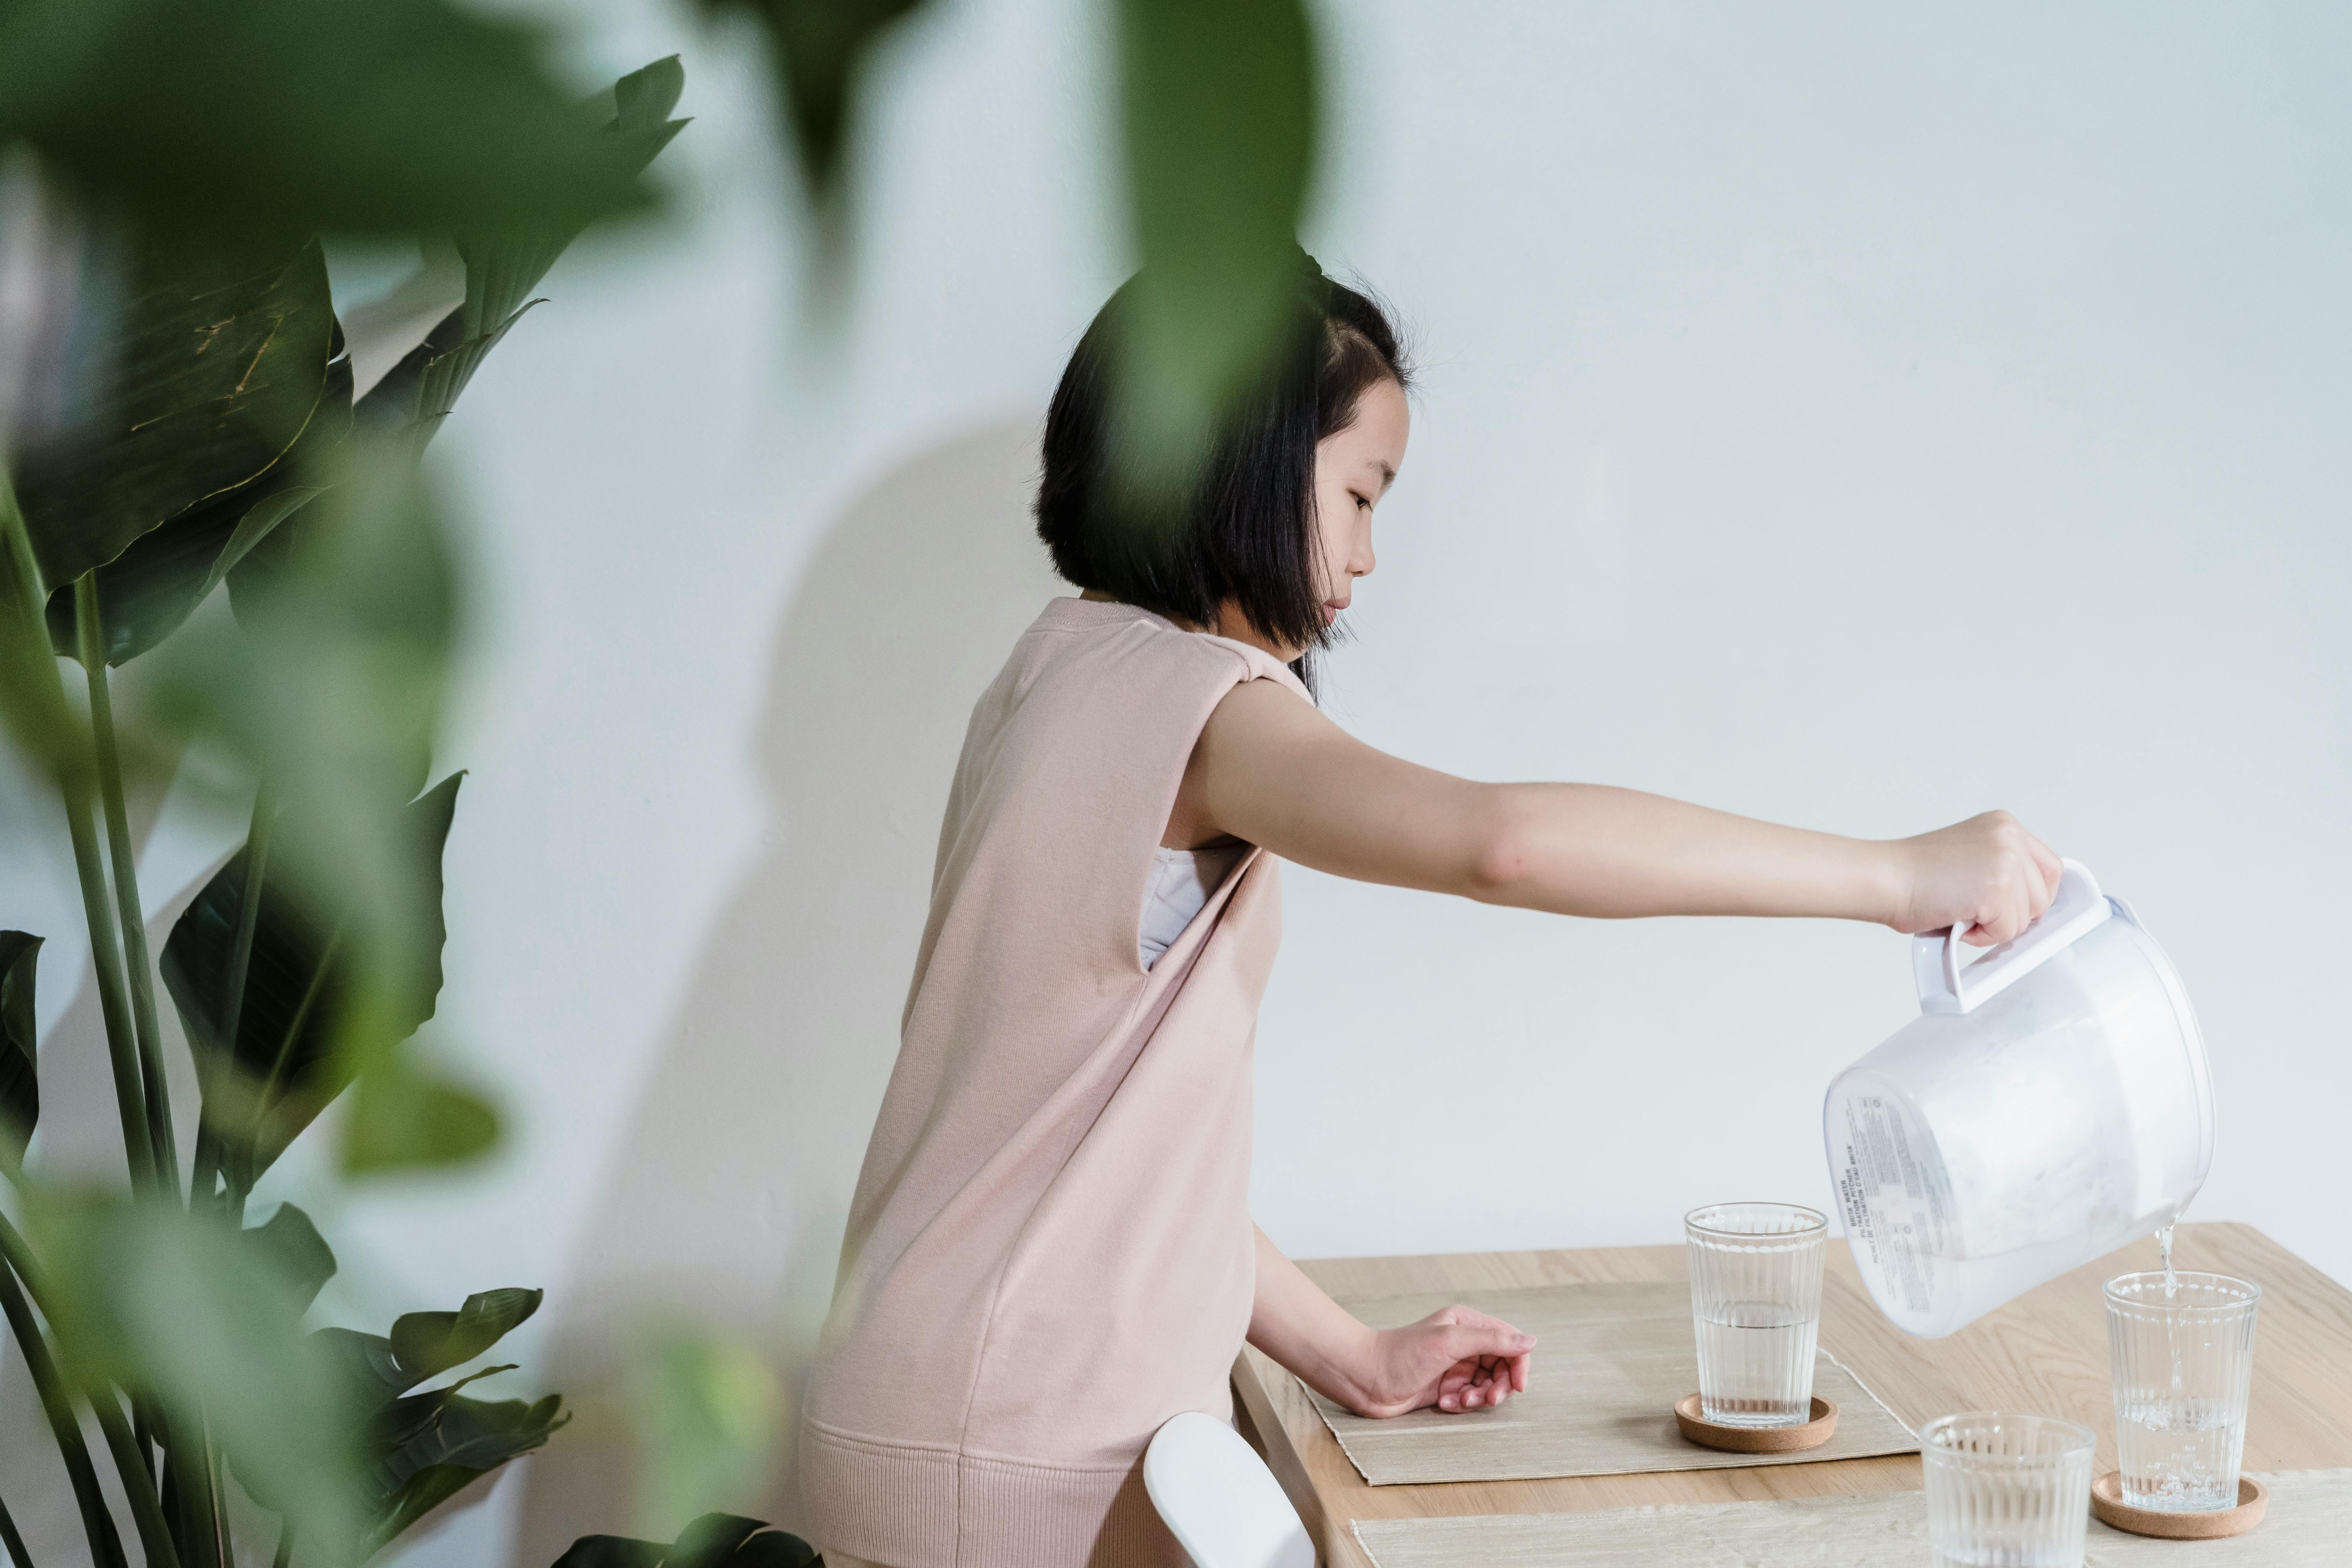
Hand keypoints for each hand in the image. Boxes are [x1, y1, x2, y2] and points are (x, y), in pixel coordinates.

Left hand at [1341, 1306, 1533, 1417]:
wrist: (1365, 1378)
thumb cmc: (1402, 1354)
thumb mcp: (1450, 1342)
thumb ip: (1492, 1340)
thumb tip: (1531, 1341)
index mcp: (1466, 1323)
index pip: (1508, 1340)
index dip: (1518, 1363)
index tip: (1517, 1385)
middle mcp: (1462, 1342)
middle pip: (1501, 1366)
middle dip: (1498, 1385)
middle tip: (1488, 1400)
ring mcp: (1453, 1366)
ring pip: (1486, 1384)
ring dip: (1479, 1397)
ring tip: (1461, 1403)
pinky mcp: (1444, 1386)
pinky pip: (1468, 1397)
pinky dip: (1462, 1404)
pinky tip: (1445, 1405)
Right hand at [1891, 811, 2062, 943]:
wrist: (1885, 877)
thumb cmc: (1913, 873)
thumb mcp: (1971, 854)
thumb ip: (2002, 867)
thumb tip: (2026, 903)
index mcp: (2004, 825)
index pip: (2048, 867)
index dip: (2034, 895)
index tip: (2015, 907)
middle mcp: (2009, 837)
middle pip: (2042, 895)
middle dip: (2014, 913)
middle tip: (1979, 912)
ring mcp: (2005, 862)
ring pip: (2026, 917)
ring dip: (1995, 926)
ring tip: (1961, 912)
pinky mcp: (1996, 890)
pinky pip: (2007, 931)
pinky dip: (1982, 936)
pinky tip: (1957, 920)